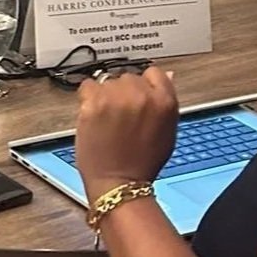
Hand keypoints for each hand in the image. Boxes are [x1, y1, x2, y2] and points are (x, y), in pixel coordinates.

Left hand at [74, 66, 178, 200]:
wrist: (118, 183)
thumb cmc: (143, 163)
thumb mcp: (167, 131)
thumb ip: (165, 101)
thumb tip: (168, 76)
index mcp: (164, 102)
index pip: (154, 73)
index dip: (145, 85)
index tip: (138, 96)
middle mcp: (141, 95)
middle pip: (129, 78)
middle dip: (124, 93)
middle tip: (121, 116)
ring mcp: (116, 97)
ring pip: (108, 81)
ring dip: (106, 95)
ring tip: (108, 120)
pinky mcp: (94, 103)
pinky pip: (88, 86)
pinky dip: (88, 98)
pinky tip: (94, 114)